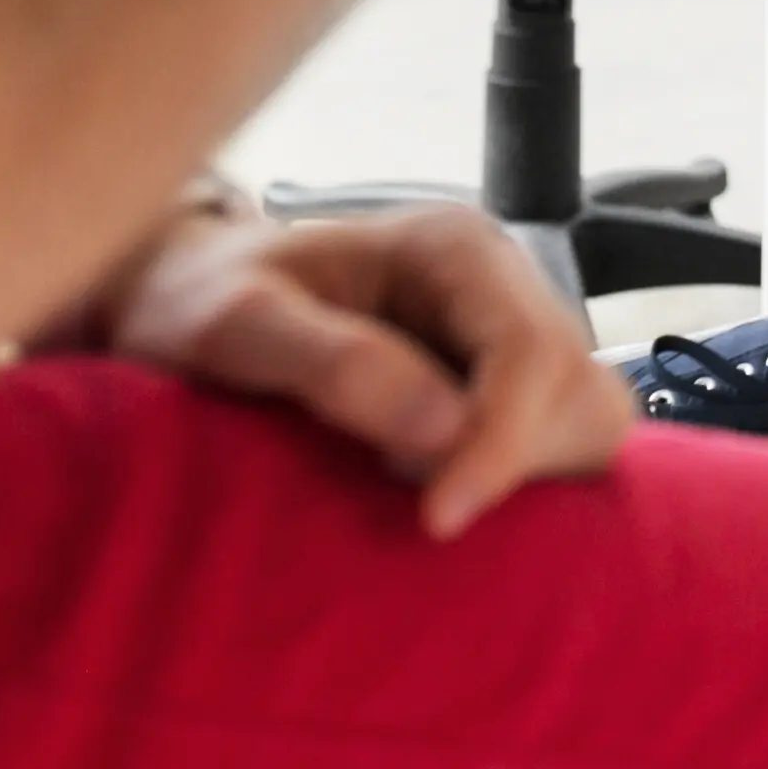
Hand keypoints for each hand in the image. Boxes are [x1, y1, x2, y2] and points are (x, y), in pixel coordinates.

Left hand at [91, 205, 629, 539]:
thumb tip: (442, 432)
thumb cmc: (193, 303)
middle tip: (414, 500)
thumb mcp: (233, 323)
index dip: (501, 442)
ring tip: (422, 491)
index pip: (531, 351)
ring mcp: (509, 337)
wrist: (178, 302)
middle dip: (516, 461)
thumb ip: (332, 363)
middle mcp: (501, 286)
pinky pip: (563, 445)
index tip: (436, 520)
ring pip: (589, 422)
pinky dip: (521, 482)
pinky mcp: (504, 390)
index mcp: (453, 248)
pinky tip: (437, 488)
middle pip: (579, 391)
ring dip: (526, 475)